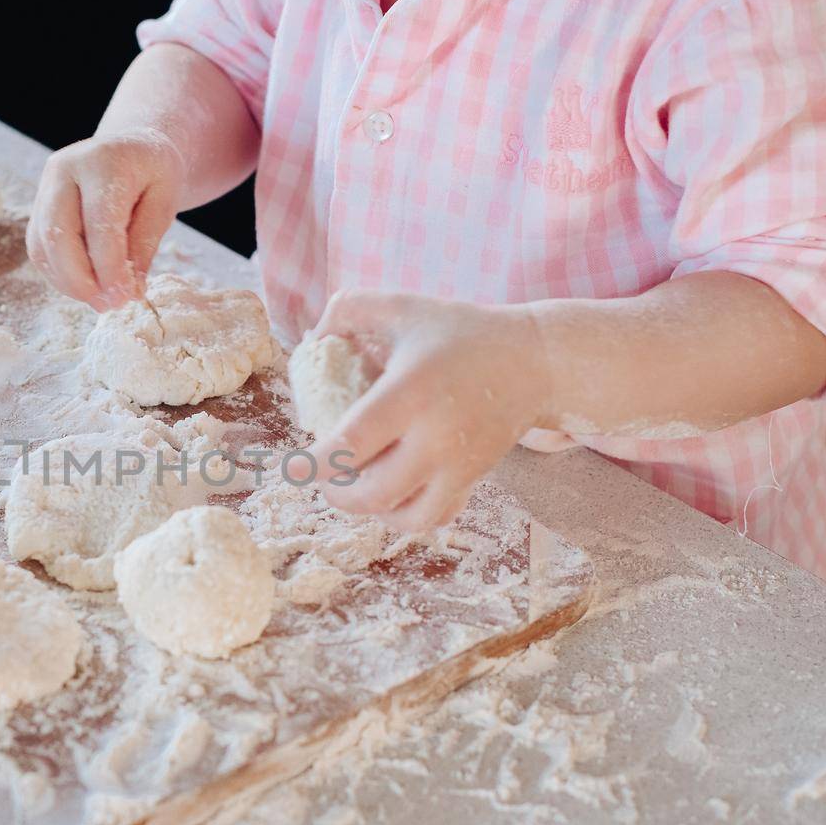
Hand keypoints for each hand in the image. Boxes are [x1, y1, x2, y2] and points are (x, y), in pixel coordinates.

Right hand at [26, 127, 184, 311]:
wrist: (131, 147)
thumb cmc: (153, 174)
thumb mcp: (164, 202)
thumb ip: (145, 243)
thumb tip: (129, 291)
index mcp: (103, 161)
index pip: (99, 222)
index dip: (108, 267)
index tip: (123, 298)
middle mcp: (65, 169)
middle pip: (58, 233)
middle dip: (80, 280)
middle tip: (108, 306)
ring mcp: (46, 185)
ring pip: (42, 244)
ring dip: (68, 282)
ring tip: (100, 299)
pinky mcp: (38, 205)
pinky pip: (38, 248)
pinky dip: (59, 274)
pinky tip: (85, 286)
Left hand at [297, 292, 551, 531]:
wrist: (534, 361)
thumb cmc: (459, 332)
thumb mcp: (403, 307)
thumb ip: (349, 311)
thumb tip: (312, 337)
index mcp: (410, 392)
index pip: (351, 444)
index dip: (313, 464)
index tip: (291, 465)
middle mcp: (435, 436)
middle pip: (372, 494)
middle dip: (336, 493)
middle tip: (325, 477)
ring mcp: (458, 465)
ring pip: (405, 517)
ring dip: (371, 511)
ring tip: (358, 487)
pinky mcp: (474, 479)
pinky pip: (435, 518)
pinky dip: (406, 515)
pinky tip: (393, 494)